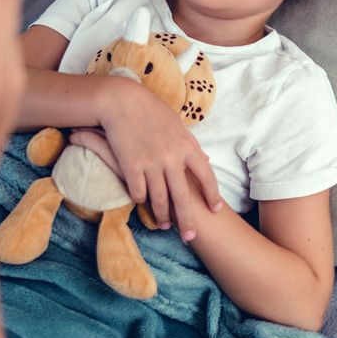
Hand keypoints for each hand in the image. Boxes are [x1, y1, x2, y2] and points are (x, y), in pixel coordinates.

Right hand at [91, 82, 222, 240]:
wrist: (121, 100)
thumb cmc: (149, 109)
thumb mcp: (176, 124)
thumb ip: (191, 144)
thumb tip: (205, 160)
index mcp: (186, 146)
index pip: (206, 176)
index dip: (212, 195)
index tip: (215, 209)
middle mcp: (172, 157)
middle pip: (183, 197)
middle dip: (188, 220)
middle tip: (190, 237)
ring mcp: (151, 163)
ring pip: (160, 199)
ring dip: (162, 216)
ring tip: (164, 226)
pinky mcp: (131, 166)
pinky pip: (138, 192)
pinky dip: (140, 199)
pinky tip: (141, 203)